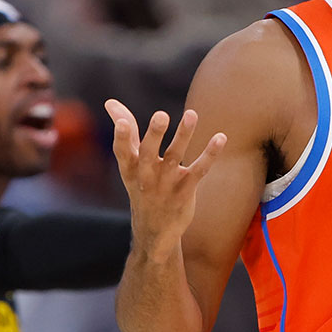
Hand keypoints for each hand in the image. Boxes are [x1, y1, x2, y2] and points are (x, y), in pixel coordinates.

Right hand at [105, 101, 225, 260]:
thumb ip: (126, 132)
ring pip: (175, 156)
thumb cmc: (141, 186)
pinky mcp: (185, 191)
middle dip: (154, 134)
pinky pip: (199, 170)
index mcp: (130, 169)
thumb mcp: (130, 164)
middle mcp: (146, 177)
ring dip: (183, 135)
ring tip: (191, 114)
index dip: (121, 138)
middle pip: (148, 154)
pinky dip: (210, 154)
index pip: (123, 152)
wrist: (155, 230)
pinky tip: (221, 137)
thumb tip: (110, 102)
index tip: (122, 123)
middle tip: (161, 115)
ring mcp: (166, 185)